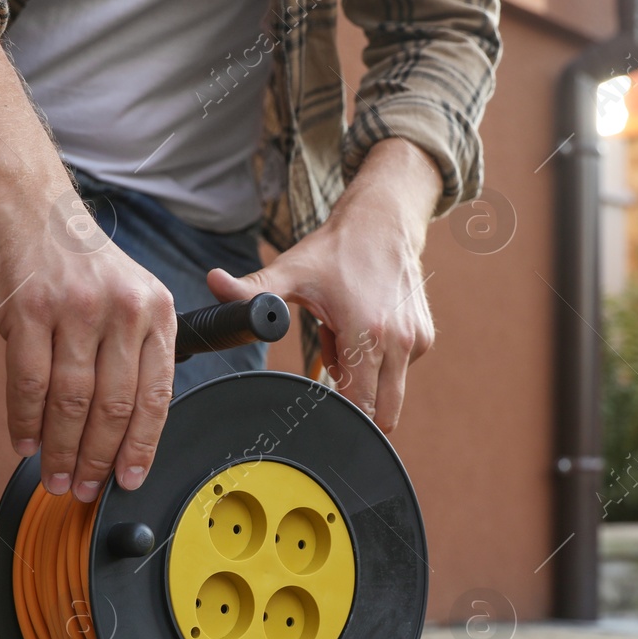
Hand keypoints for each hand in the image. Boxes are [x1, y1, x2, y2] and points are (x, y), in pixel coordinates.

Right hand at [0, 192, 175, 501]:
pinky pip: (28, 382)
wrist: (30, 206)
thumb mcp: (129, 295)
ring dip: (61, 449)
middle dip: (99, 459)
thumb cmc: (78, 261)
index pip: (156, 395)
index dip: (141, 446)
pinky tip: (24, 442)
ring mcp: (76, 309)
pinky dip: (25, 421)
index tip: (129, 479)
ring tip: (55, 477)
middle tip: (84, 490)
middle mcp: (123, 310)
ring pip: (71, 401)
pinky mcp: (31, 310)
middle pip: (114, 406)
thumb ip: (133, 351)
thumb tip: (124, 429)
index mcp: (155, 311)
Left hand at [208, 139, 440, 431]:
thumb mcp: (291, 271)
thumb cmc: (336, 250)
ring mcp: (416, 342)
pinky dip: (379, 362)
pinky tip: (362, 329)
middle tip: (333, 366)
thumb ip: (250, 289)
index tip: (319, 405)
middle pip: (381, 413)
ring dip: (364, 378)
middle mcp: (399, 343)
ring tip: (344, 336)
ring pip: (387, 391)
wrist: (383, 223)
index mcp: (367, 334)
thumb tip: (213, 284)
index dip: (337, 415)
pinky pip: (399, 371)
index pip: (359, 407)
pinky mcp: (424, 339)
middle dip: (354, 404)